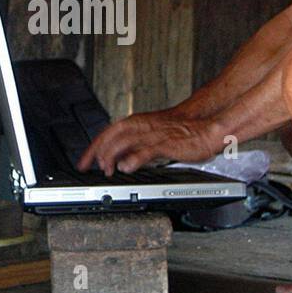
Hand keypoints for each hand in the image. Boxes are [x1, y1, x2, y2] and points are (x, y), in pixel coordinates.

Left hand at [77, 108, 223, 174]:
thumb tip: (118, 160)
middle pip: (112, 134)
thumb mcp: (153, 138)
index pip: (109, 132)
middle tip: (88, 167)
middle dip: (97, 150)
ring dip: (112, 155)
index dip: (94, 146)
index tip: (84, 160)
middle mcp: (143, 126)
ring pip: (125, 140)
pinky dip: (134, 158)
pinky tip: (125, 167)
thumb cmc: (182, 133)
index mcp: (139, 123)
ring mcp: (154, 134)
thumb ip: (136, 147)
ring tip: (105, 169)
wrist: (207, 127)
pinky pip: (147, 150)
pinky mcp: (166, 143)